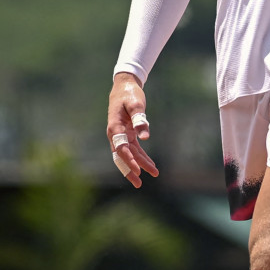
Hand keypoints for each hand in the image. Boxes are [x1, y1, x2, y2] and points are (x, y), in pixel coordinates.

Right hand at [106, 72, 158, 187]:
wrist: (125, 85)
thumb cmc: (129, 93)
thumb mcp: (136, 103)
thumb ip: (140, 119)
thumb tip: (145, 137)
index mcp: (115, 127)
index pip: (121, 148)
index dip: (128, 160)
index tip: (137, 170)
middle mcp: (116, 134)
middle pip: (121, 156)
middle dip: (130, 170)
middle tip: (139, 184)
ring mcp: (122, 134)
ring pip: (130, 154)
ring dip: (140, 164)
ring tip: (154, 174)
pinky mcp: (128, 133)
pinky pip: (134, 149)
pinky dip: (142, 156)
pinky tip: (151, 164)